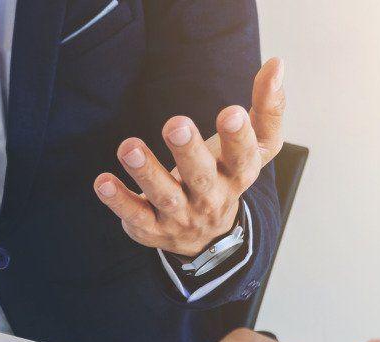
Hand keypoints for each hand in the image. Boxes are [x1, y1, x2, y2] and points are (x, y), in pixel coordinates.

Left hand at [94, 58, 284, 257]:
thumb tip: (276, 64)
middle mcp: (211, 199)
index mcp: (238, 175)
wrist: (208, 239)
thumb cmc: (227, 176)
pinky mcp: (152, 229)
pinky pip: (135, 215)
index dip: (238, 136)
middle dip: (188, 151)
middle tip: (175, 124)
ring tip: (128, 147)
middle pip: (201, 176)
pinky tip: (103, 181)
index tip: (231, 112)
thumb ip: (267, 108)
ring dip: (146, 171)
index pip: (244, 157)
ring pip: (165, 196)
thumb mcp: (254, 147)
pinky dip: (118, 200)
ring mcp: (181, 216)